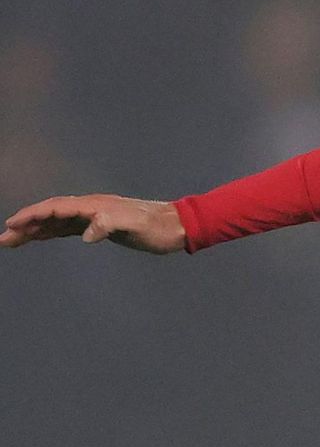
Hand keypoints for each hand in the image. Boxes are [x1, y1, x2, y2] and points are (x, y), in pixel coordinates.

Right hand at [1, 195, 186, 253]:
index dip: (33, 216)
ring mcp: (93, 217)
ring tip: (11, 241)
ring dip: (33, 231)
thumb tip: (86, 235)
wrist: (176, 226)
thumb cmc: (157, 226)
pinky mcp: (99, 227)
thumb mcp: (135, 225)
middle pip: (49, 215)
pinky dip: (50, 233)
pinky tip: (39, 239)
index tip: (13, 225)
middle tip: (3, 239)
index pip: (55, 208)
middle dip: (24, 226)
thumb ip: (109, 225)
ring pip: (55, 223)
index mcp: (94, 205)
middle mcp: (90, 208)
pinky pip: (67, 229)